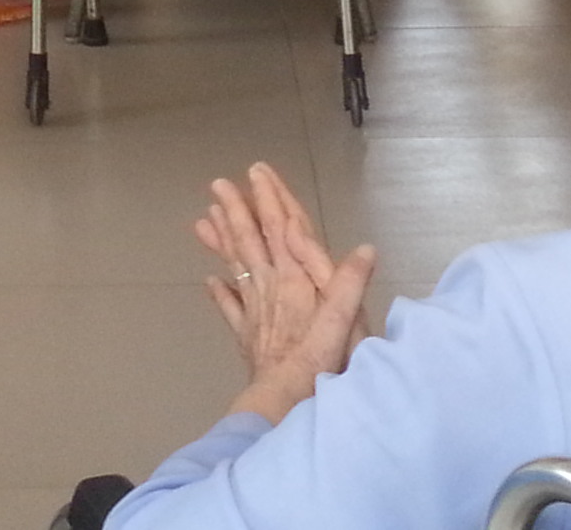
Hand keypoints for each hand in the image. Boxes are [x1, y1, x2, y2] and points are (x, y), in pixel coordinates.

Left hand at [191, 161, 376, 424]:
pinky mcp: (247, 334)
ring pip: (236, 264)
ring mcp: (254, 309)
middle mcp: (270, 286)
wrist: (284, 397)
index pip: (280, 228)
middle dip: (236, 209)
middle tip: (218, 184)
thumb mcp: (342, 319)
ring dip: (222, 239)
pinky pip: (230, 307)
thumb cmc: (318, 358)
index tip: (256, 173)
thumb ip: (350, 282)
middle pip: (250, 239)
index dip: (270, 199)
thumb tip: (365, 248)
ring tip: (204, 218)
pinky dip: (220, 292)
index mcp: (293, 277)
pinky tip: (208, 281)